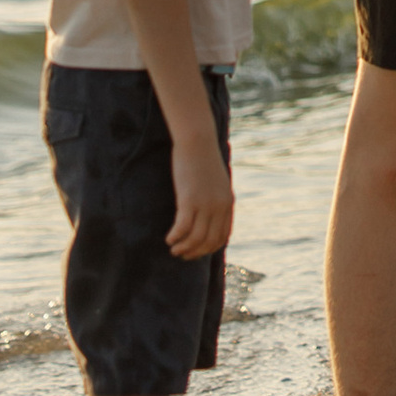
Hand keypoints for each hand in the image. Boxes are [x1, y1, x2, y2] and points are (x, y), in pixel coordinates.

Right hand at [165, 132, 234, 259]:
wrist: (198, 141)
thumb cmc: (204, 161)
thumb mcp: (216, 182)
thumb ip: (216, 199)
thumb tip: (209, 216)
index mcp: (228, 203)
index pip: (222, 237)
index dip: (208, 249)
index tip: (195, 251)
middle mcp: (220, 206)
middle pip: (209, 241)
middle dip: (194, 252)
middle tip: (181, 254)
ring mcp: (205, 203)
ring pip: (195, 238)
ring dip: (183, 248)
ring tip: (173, 248)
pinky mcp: (189, 199)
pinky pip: (182, 228)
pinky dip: (175, 237)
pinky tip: (168, 238)